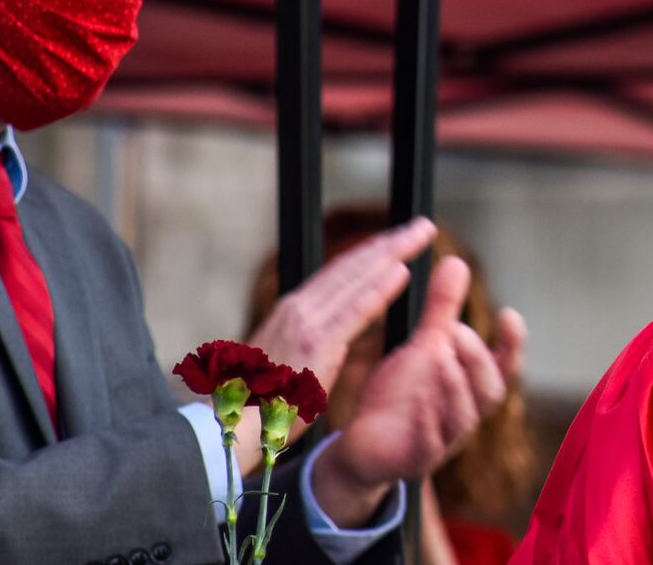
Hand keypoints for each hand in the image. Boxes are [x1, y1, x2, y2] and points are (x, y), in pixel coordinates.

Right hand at [238, 219, 435, 470]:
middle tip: (422, 226)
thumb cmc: (258, 404)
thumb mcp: (286, 361)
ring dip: (393, 253)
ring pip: (357, 278)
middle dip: (390, 242)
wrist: (231, 426)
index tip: (398, 239)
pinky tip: (402, 271)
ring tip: (420, 235)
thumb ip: (311, 342)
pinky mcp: (315, 343)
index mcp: (293, 311)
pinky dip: (379, 288)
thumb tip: (332, 336)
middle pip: (352, 265)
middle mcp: (299, 307)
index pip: (340, 273)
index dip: (372, 253)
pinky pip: (355, 310)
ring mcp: (306, 323)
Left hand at [311, 256, 526, 525]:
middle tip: (454, 331)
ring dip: (453, 384)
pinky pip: (430, 443)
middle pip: (490, 390)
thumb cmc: (402, 395)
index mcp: (471, 386)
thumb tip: (457, 261)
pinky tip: (416, 398)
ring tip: (437, 355)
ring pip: (463, 417)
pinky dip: (426, 420)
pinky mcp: (416, 458)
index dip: (513, 344)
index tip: (510, 314)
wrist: (363, 444)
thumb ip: (442, 309)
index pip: (505, 366)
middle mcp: (466, 413)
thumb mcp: (423, 347)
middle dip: (476, 358)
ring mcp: (445, 439)